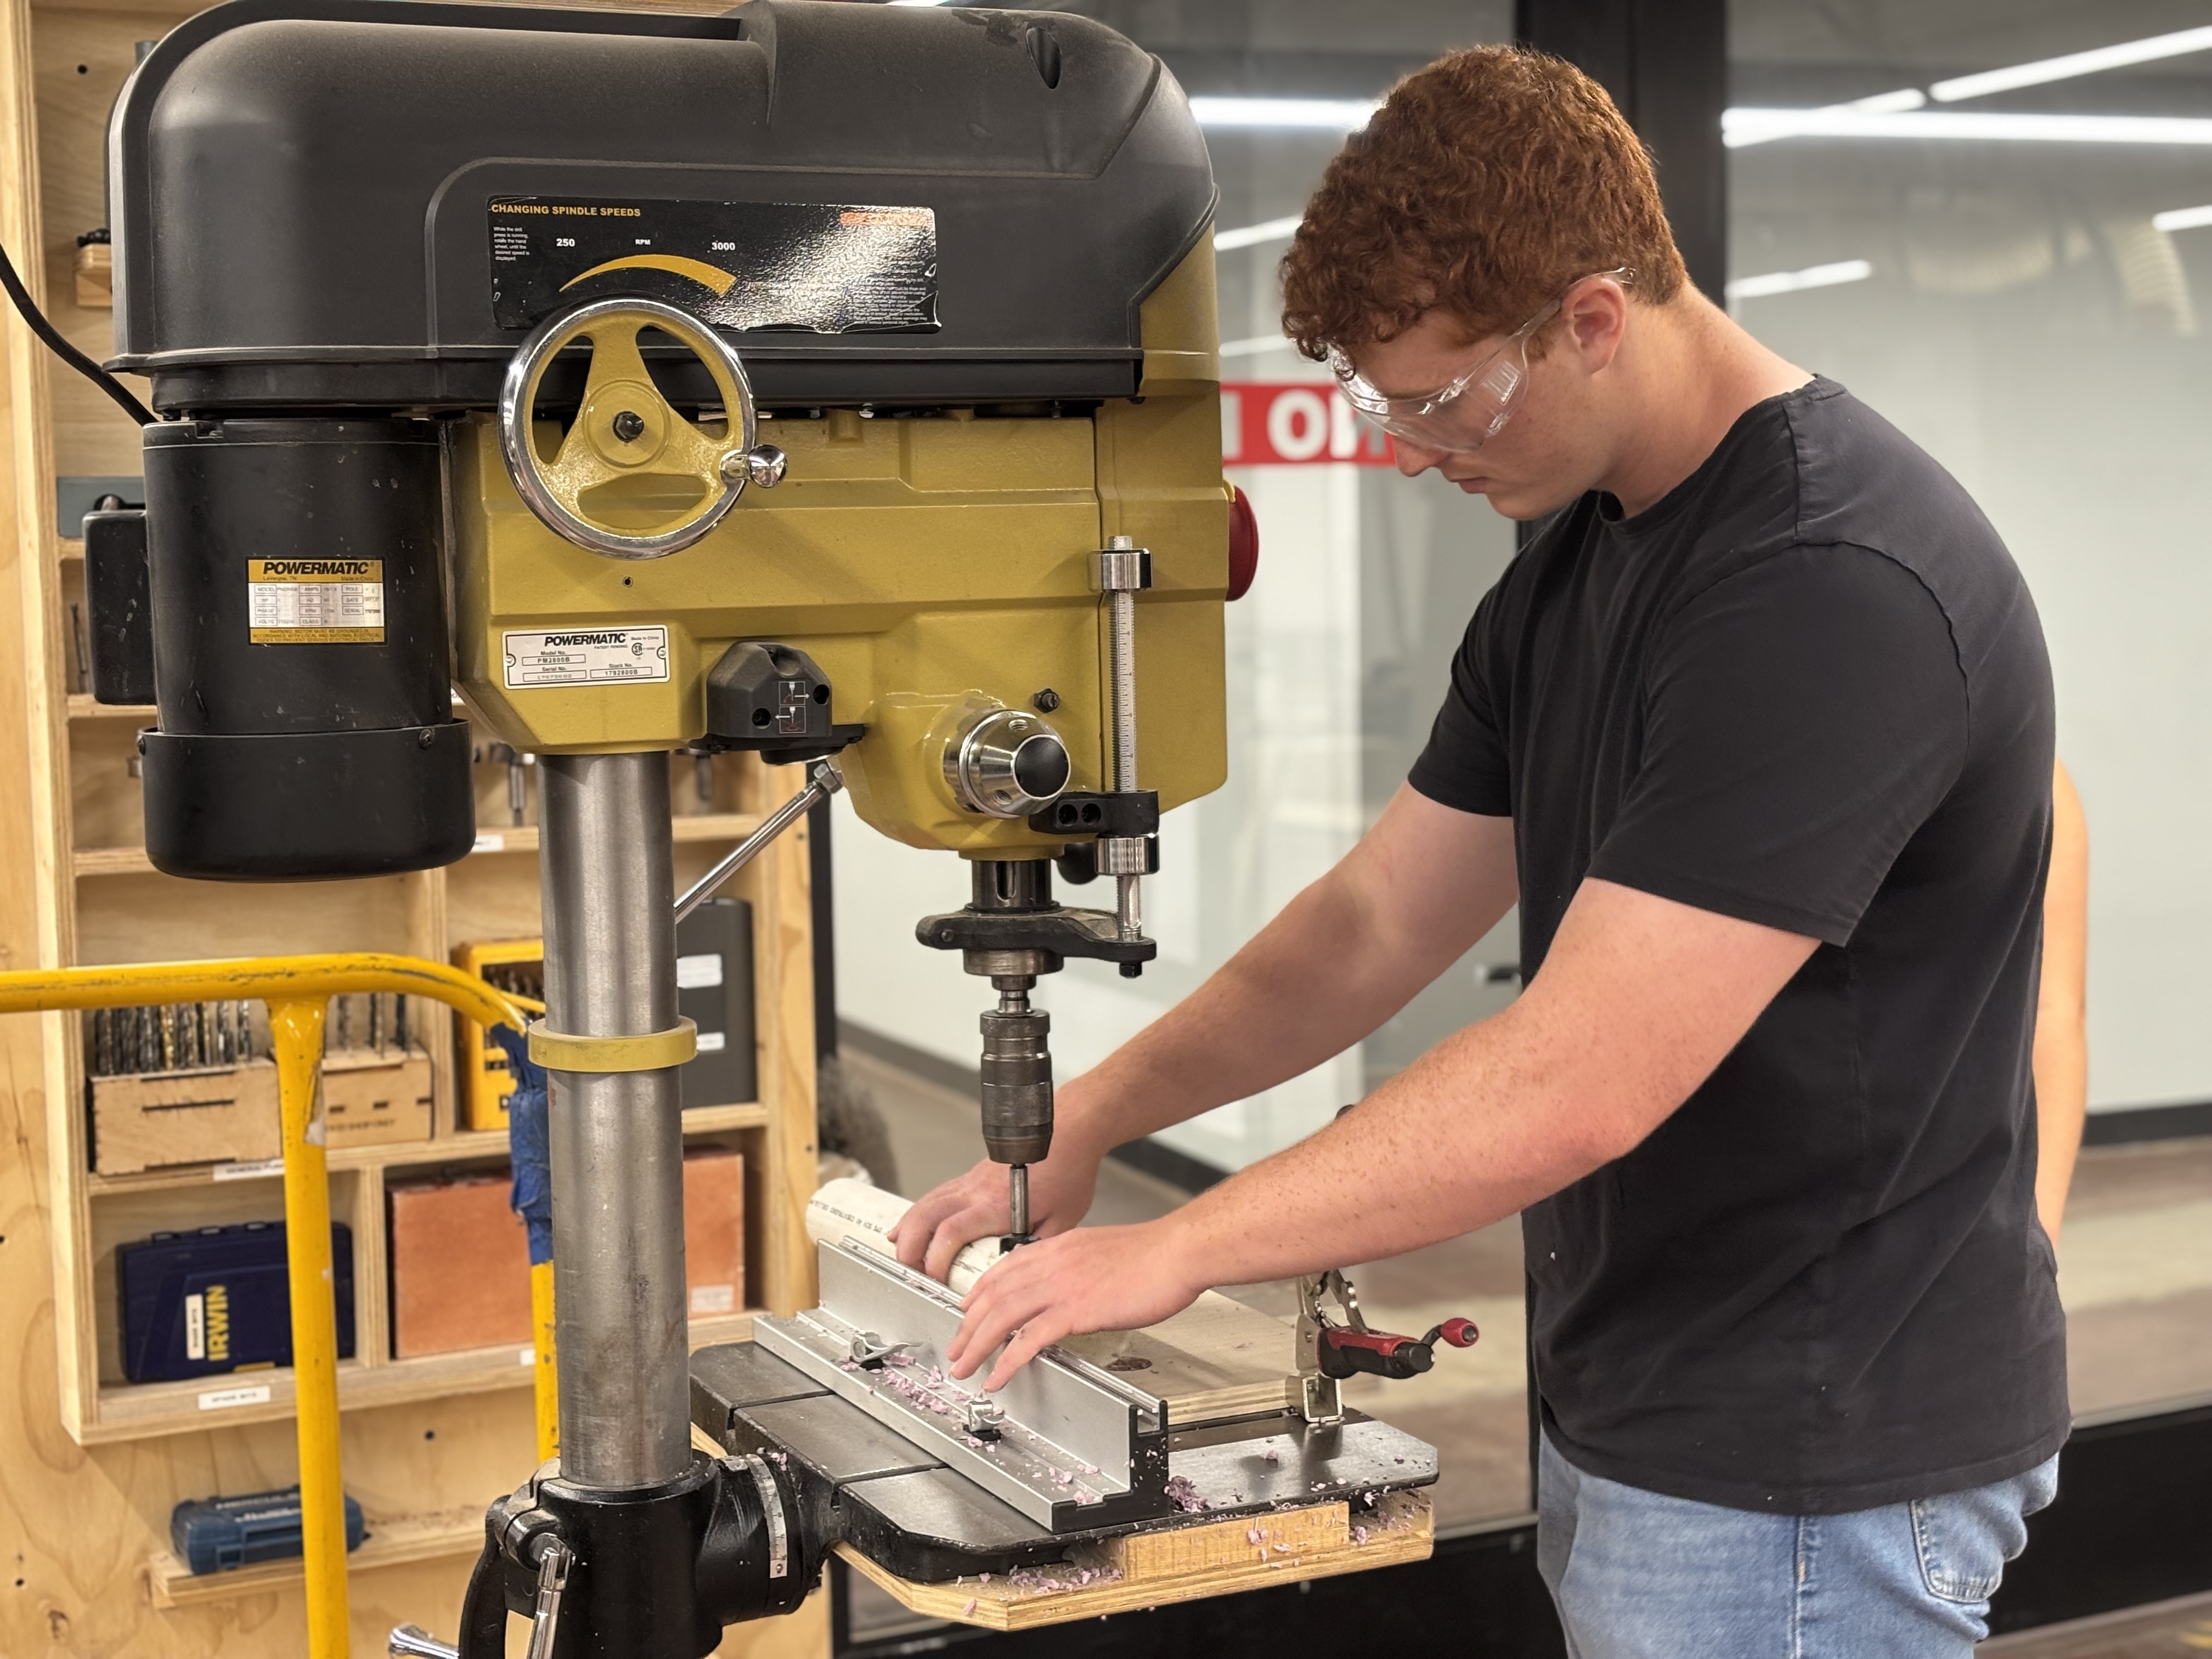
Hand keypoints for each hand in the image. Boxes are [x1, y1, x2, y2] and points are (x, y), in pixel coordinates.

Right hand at [888, 1138, 1102, 1282]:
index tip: (936, 1280)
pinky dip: (917, 1213)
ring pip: (924, 1203)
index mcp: (996, 1206)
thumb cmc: (1068, 1170)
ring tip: (901, 1254)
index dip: (936, 1259)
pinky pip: (934, 1195)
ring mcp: (969, 1182)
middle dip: (909, 1247)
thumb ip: (1037, 1250)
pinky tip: (910, 1226)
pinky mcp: (970, 1177)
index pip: (951, 1233)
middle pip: (924, 1217)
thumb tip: (1023, 1275)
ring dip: (907, 1229)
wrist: (1067, 1132)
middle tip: (909, 1271)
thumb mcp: (1063, 1221)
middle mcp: (975, 1191)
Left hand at [943, 1219, 1207, 1390]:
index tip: (967, 1310)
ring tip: (965, 1367)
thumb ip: (1079, 1264)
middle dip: (968, 1325)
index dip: (980, 1292)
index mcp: (1059, 1247)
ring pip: (1002, 1316)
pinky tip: (1000, 1376)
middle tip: (956, 1348)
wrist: (1176, 1252)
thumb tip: (1073, 1284)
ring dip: (978, 1345)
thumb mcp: (1103, 1250)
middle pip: (994, 1295)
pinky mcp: (1075, 1310)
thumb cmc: (1153, 1254)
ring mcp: (1061, 1286)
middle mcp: (1052, 1263)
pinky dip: (1008, 1360)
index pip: (1005, 1269)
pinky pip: (1030, 1339)